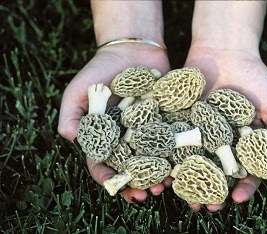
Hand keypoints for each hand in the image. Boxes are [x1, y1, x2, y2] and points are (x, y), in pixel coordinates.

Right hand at [58, 44, 169, 202]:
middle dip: (138, 184)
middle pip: (132, 167)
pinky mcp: (167, 121)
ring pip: (154, 159)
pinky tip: (182, 164)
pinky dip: (176, 154)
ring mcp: (149, 131)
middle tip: (147, 195)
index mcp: (106, 137)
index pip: (103, 163)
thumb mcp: (79, 89)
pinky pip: (172, 141)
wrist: (131, 50)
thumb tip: (69, 137)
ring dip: (160, 175)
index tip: (114, 186)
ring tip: (166, 184)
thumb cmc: (101, 70)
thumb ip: (71, 113)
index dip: (108, 177)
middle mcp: (128, 139)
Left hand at [184, 46, 266, 211]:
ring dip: (187, 181)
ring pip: (192, 163)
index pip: (244, 172)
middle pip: (215, 173)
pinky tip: (165, 171)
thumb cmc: (256, 78)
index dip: (243, 187)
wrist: (225, 52)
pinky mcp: (179, 122)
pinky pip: (173, 143)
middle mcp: (219, 143)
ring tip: (182, 196)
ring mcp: (198, 133)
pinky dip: (168, 157)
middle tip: (206, 208)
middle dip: (211, 192)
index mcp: (242, 145)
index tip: (238, 199)